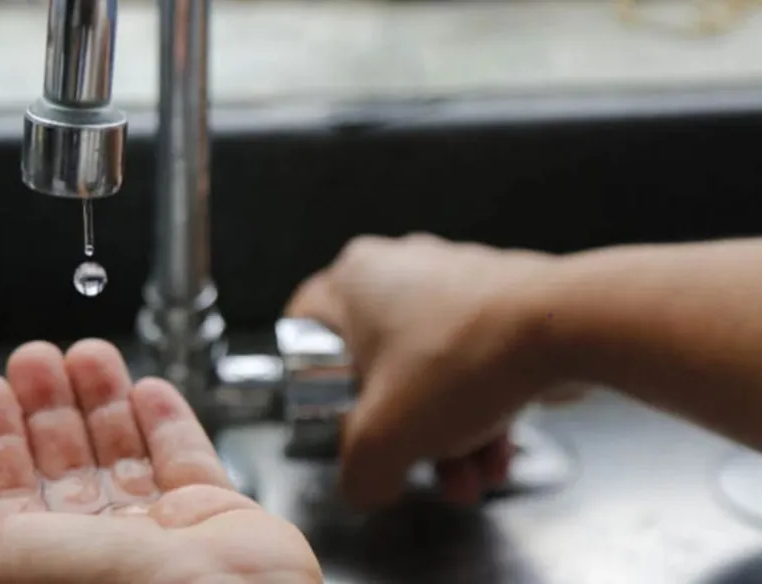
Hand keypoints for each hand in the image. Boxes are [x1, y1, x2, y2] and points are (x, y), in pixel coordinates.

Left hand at [0, 340, 321, 582]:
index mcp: (40, 564)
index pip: (7, 491)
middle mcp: (98, 549)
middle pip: (64, 462)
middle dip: (47, 405)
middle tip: (37, 357)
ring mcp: (159, 531)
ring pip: (122, 452)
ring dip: (102, 400)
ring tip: (88, 355)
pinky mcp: (213, 513)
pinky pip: (185, 456)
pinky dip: (166, 420)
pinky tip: (148, 390)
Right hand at [286, 234, 569, 510]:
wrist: (567, 329)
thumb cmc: (465, 357)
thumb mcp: (383, 440)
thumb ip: (358, 473)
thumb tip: (365, 484)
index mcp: (354, 279)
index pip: (305, 328)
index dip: (313, 380)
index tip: (331, 412)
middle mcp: (400, 268)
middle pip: (377, 367)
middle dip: (404, 431)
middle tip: (416, 462)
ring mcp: (452, 280)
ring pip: (430, 371)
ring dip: (448, 433)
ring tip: (470, 475)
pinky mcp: (498, 299)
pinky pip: (473, 363)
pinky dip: (482, 409)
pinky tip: (497, 452)